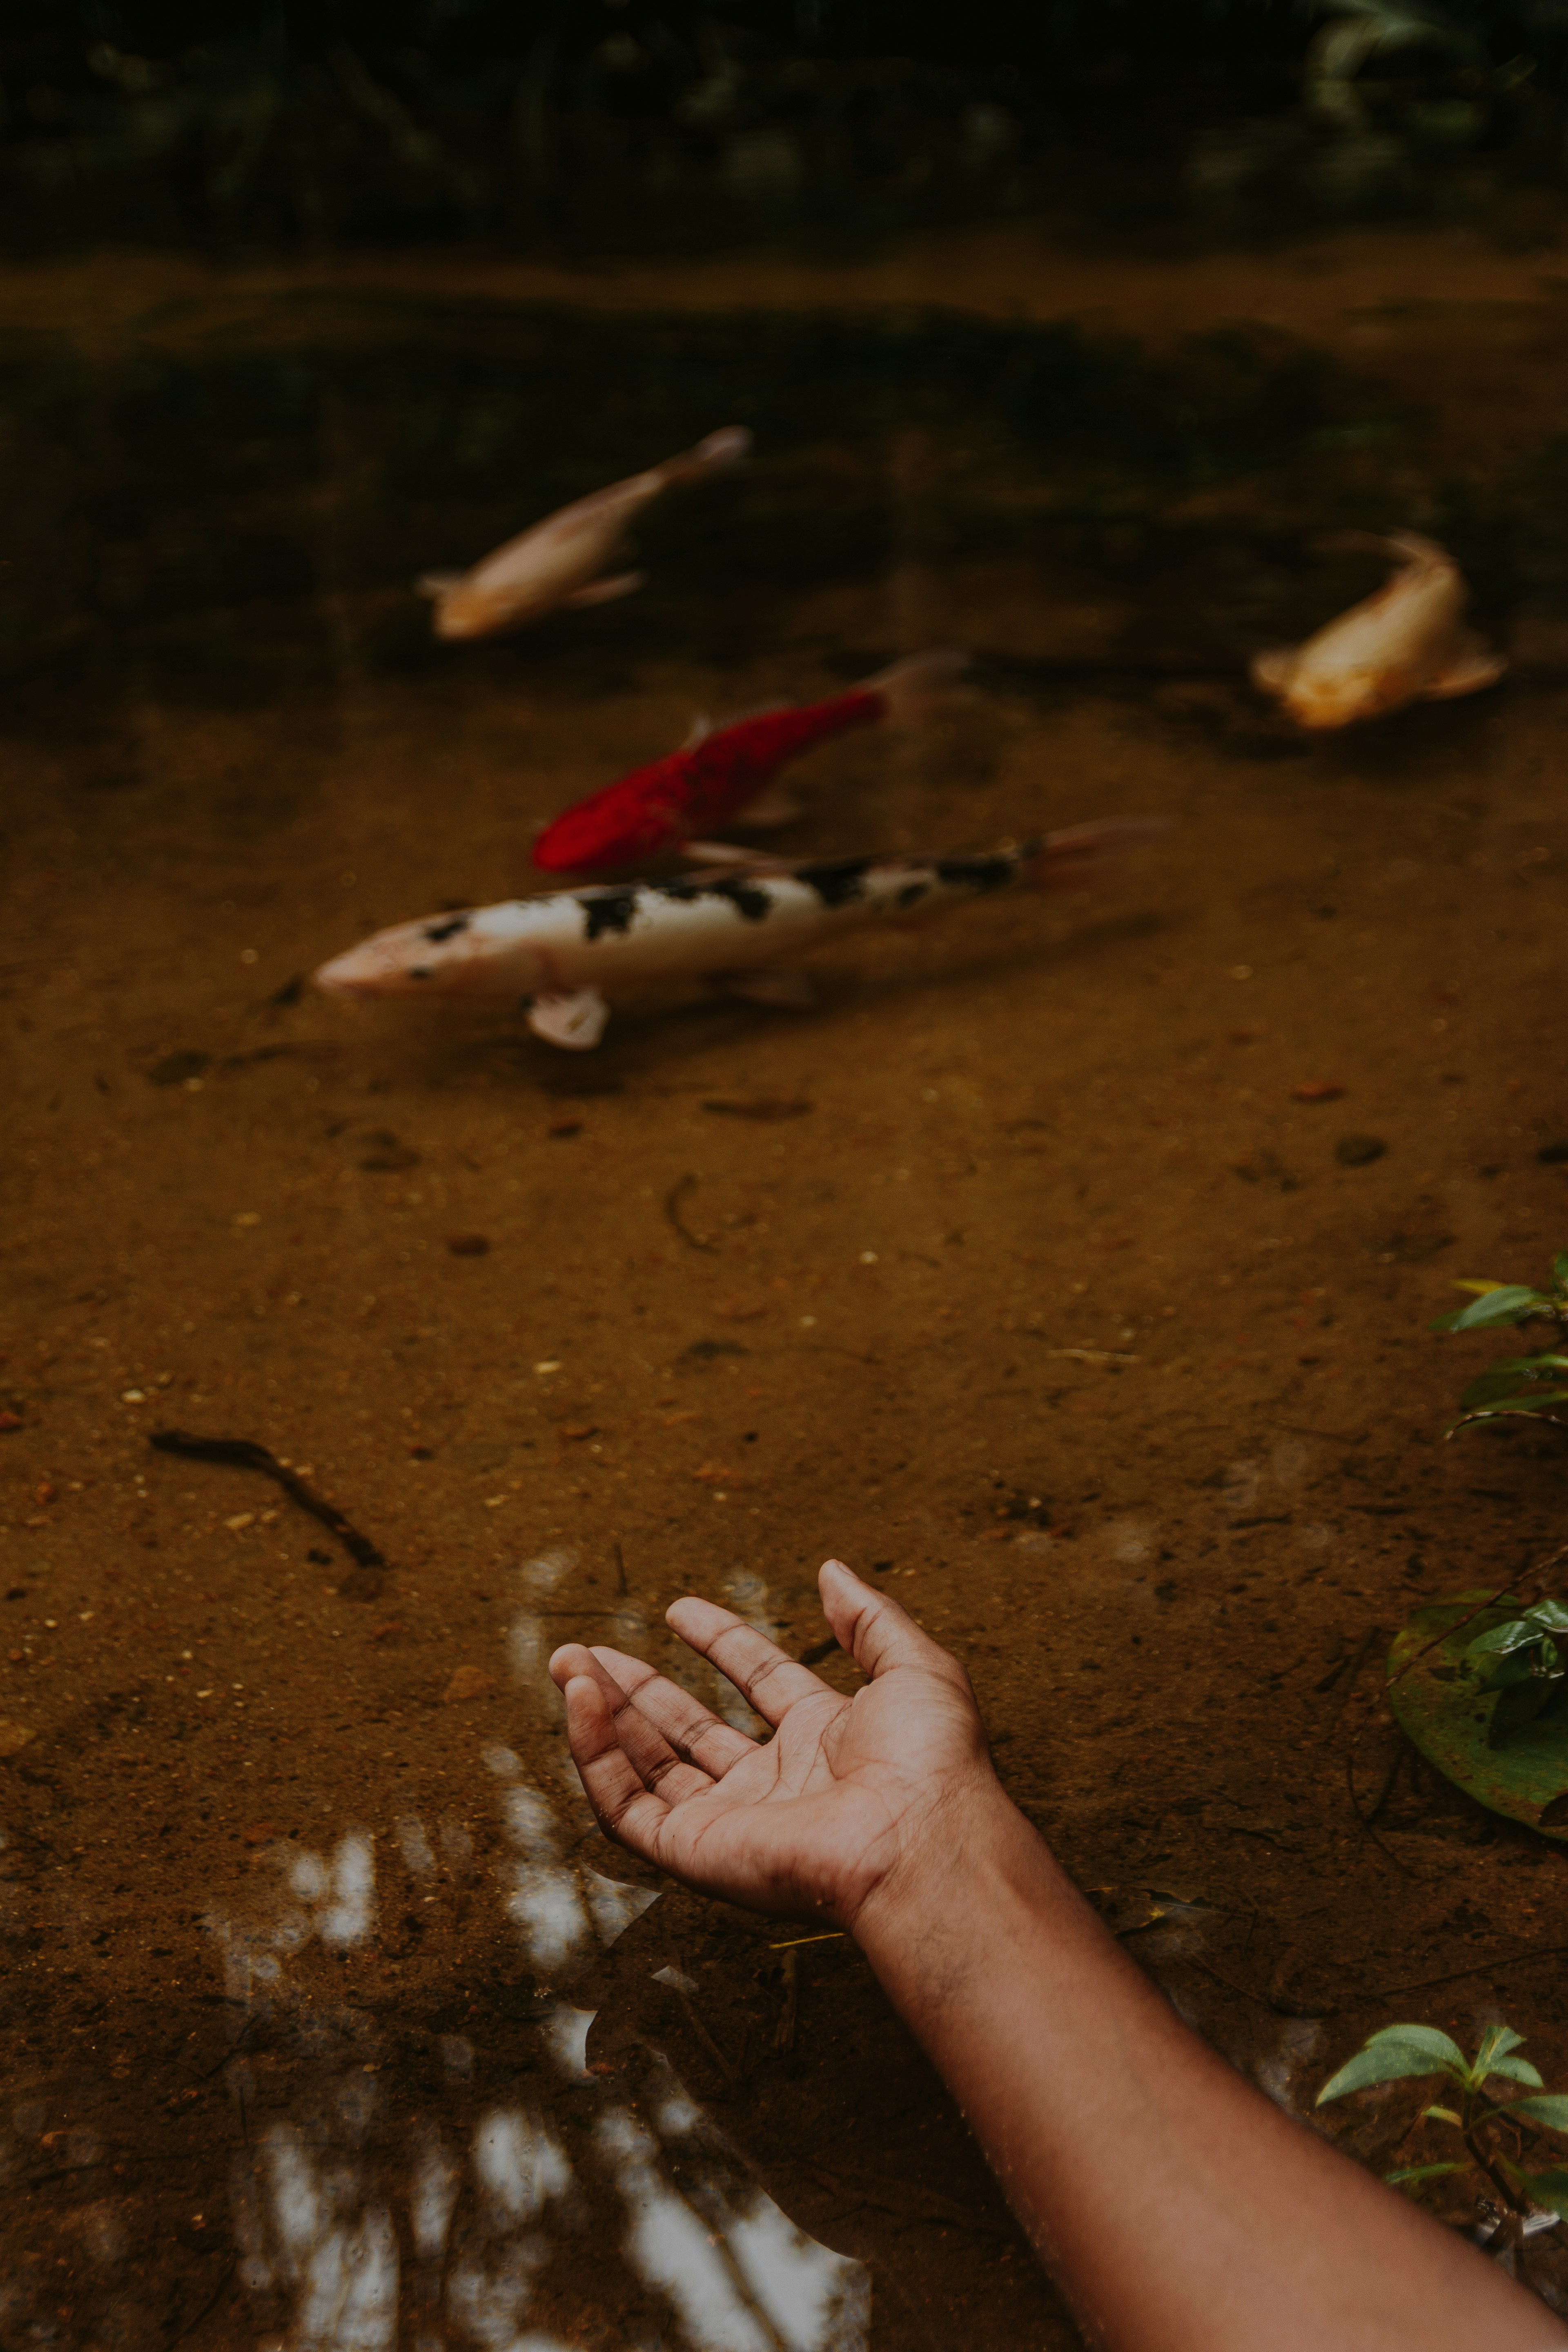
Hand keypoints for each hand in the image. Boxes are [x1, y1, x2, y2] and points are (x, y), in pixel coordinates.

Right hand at [548, 1558, 1001, 1929]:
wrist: (918, 1840)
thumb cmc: (931, 1761)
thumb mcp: (914, 1666)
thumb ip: (868, 1619)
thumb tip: (832, 1571)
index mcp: (824, 1738)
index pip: (758, 1682)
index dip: (719, 1641)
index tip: (677, 1609)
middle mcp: (774, 1782)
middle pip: (689, 1729)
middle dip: (638, 1686)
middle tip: (586, 1649)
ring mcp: (732, 1820)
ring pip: (648, 1766)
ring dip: (605, 1714)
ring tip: (569, 1663)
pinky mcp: (696, 1853)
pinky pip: (626, 1806)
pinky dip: (596, 1754)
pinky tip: (582, 1701)